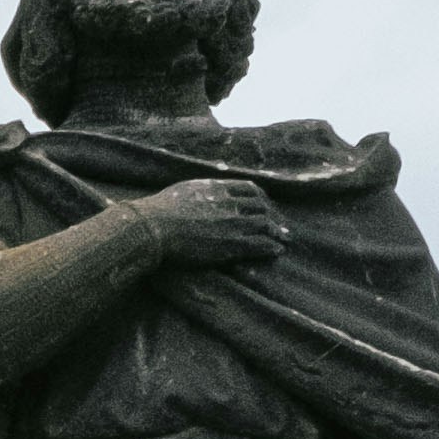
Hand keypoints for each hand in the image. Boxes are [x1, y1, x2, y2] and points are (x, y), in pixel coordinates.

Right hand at [111, 171, 286, 274]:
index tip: (264, 204)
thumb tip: (195, 194)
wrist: (155, 227)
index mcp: (217, 187)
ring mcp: (232, 223)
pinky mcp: (231, 244)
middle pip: (261, 206)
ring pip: (264, 225)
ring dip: (276, 232)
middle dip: (272, 216)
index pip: (248, 188)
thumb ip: (197, 191)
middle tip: (279, 225)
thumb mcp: (182, 191)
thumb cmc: (159, 211)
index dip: (260, 198)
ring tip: (283, 239)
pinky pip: (259, 244)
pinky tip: (276, 251)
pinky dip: (270, 247)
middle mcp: (229, 202)